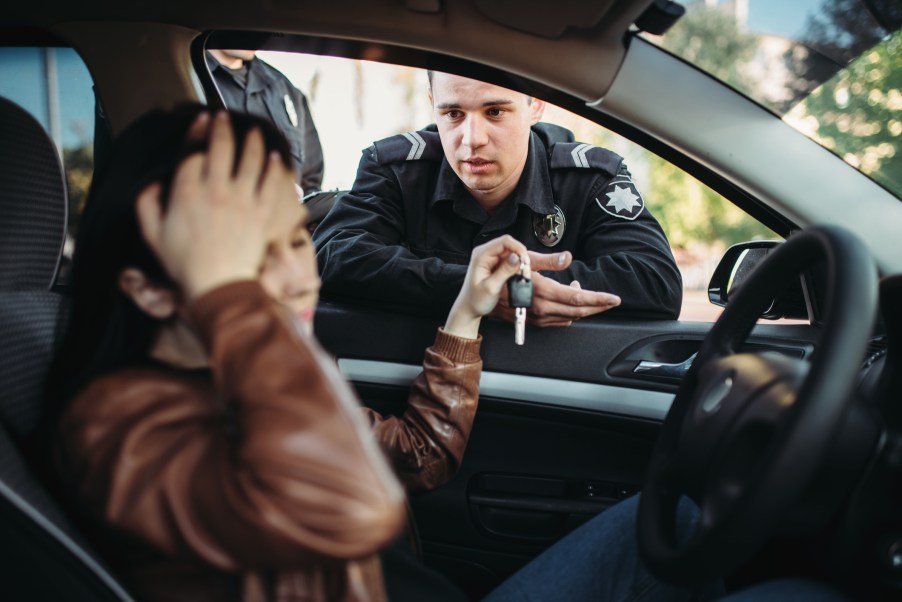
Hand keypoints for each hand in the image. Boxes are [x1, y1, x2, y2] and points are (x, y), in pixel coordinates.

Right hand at [135, 112, 287, 299]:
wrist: (218, 286)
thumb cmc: (183, 264)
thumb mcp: (152, 235)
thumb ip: (147, 205)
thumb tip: (153, 184)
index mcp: (186, 193)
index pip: (193, 152)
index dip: (197, 132)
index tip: (200, 120)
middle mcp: (215, 190)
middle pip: (221, 147)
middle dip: (222, 127)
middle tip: (223, 117)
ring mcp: (241, 200)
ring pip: (249, 159)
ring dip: (252, 140)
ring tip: (253, 130)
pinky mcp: (261, 212)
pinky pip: (270, 183)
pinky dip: (274, 168)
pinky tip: (276, 157)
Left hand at [444, 235, 527, 338]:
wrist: (469, 308)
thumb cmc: (475, 300)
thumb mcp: (491, 287)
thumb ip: (504, 271)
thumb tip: (517, 257)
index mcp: (481, 255)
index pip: (504, 241)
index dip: (518, 248)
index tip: (526, 261)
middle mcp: (486, 253)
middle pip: (510, 246)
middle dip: (521, 257)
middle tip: (525, 272)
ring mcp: (491, 258)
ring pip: (512, 253)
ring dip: (520, 264)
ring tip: (522, 276)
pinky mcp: (496, 264)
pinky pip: (511, 261)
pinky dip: (517, 268)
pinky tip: (518, 276)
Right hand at [492, 251, 620, 326]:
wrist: (483, 298)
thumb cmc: (503, 274)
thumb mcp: (526, 262)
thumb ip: (550, 261)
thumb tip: (569, 257)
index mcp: (544, 293)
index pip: (579, 298)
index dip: (599, 299)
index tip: (614, 299)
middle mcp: (544, 309)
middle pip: (580, 310)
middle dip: (599, 306)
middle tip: (612, 301)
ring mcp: (540, 318)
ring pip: (572, 316)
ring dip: (585, 308)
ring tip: (591, 296)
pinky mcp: (536, 322)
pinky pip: (561, 319)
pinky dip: (571, 311)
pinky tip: (570, 298)